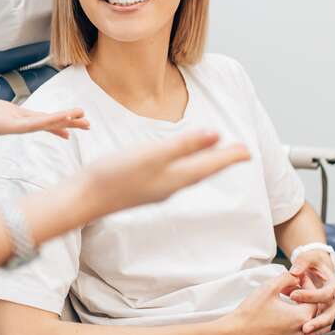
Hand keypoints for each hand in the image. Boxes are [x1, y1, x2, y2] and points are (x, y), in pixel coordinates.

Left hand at [0, 80, 89, 137]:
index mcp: (6, 113)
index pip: (35, 117)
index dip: (53, 119)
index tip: (70, 121)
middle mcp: (10, 122)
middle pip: (45, 122)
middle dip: (66, 123)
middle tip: (88, 125)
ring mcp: (10, 126)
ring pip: (44, 124)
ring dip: (64, 121)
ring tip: (84, 120)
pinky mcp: (7, 127)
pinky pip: (34, 124)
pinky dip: (51, 121)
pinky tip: (65, 118)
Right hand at [83, 130, 250, 215]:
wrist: (84, 199)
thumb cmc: (115, 175)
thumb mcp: (153, 155)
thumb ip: (184, 145)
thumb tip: (216, 135)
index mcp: (177, 177)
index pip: (211, 165)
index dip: (230, 156)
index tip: (249, 151)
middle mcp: (171, 186)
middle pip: (204, 171)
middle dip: (222, 160)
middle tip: (241, 153)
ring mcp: (157, 189)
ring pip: (190, 174)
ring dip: (206, 164)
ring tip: (216, 156)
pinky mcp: (143, 187)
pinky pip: (175, 176)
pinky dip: (186, 167)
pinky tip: (180, 164)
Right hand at [219, 272, 316, 334]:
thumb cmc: (251, 312)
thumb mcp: (269, 287)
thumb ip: (287, 277)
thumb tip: (297, 276)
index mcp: (301, 317)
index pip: (315, 297)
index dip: (307, 284)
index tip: (297, 277)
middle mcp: (302, 332)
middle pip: (312, 310)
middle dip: (304, 295)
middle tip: (292, 286)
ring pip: (306, 321)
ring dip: (299, 307)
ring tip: (287, 297)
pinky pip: (297, 330)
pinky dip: (294, 319)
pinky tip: (281, 311)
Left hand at [288, 255, 334, 334]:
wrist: (316, 271)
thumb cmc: (312, 264)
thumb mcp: (308, 258)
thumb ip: (302, 262)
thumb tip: (294, 272)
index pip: (326, 293)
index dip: (310, 295)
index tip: (292, 296)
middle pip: (331, 313)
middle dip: (318, 321)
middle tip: (304, 327)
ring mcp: (331, 311)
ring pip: (328, 324)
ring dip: (318, 331)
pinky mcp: (324, 317)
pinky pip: (322, 328)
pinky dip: (316, 334)